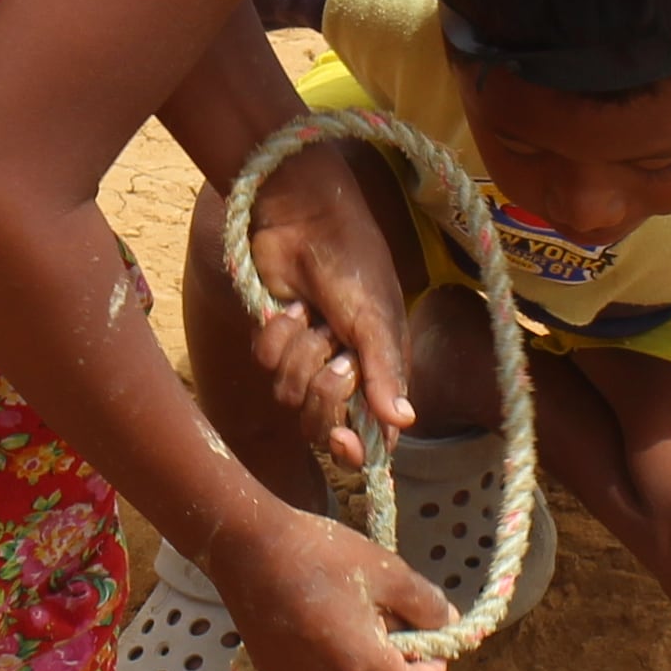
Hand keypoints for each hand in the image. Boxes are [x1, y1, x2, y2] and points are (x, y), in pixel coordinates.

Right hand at [208, 501, 451, 670]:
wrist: (246, 545)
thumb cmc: (322, 554)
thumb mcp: (389, 572)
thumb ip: (428, 605)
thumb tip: (446, 624)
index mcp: (363, 666)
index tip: (427, 639)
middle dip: (390, 652)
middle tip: (379, 605)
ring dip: (356, 650)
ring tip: (340, 602)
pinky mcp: (272, 669)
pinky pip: (314, 668)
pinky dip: (324, 648)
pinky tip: (311, 609)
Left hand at [237, 143, 417, 472]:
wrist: (305, 221)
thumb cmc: (354, 264)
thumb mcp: (375, 321)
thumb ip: (385, 374)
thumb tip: (405, 423)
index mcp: (378, 372)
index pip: (369, 434)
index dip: (355, 449)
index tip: (346, 440)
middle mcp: (344, 372)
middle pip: (322, 424)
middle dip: (324, 391)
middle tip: (335, 356)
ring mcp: (306, 358)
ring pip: (288, 395)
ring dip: (300, 354)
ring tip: (313, 319)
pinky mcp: (274, 340)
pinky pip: (266, 363)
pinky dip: (276, 336)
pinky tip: (290, 307)